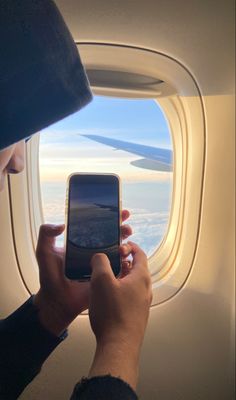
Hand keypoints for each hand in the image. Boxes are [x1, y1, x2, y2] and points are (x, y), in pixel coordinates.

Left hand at [34, 210, 131, 335]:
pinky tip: (128, 259)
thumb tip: (61, 225)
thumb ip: (46, 235)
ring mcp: (102, 264)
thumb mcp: (44, 253)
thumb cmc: (50, 277)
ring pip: (119, 251)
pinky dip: (127, 262)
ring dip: (126, 245)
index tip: (119, 211)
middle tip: (126, 226)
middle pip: (113, 236)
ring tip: (125, 244)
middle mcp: (94, 252)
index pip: (98, 227)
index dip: (110, 218)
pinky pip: (120, 268)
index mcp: (82, 243)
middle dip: (122, 228)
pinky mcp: (107, 278)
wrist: (57, 302)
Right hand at [88, 242, 151, 388]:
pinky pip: (130, 295)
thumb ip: (100, 262)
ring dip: (121, 276)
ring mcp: (142, 303)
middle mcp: (146, 289)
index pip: (140, 254)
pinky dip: (121, 289)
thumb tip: (100, 256)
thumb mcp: (101, 281)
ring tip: (105, 277)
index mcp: (141, 277)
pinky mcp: (136, 315)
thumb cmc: (112, 313)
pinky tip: (107, 296)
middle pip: (137, 268)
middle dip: (123, 261)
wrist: (118, 346)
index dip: (130, 246)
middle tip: (108, 260)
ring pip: (132, 282)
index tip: (120, 244)